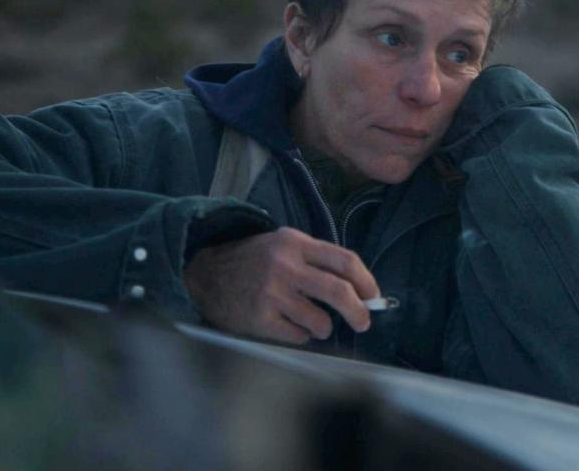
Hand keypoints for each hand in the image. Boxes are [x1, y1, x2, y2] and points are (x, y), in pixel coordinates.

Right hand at [183, 226, 379, 344]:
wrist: (205, 273)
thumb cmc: (253, 260)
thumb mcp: (284, 246)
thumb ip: (317, 261)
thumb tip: (359, 289)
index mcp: (295, 243)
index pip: (344, 261)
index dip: (366, 281)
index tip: (373, 296)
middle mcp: (285, 265)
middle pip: (339, 291)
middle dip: (359, 312)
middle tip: (364, 322)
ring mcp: (271, 293)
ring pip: (321, 321)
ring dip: (324, 326)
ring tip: (312, 321)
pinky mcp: (259, 318)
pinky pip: (298, 336)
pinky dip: (301, 335)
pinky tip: (288, 324)